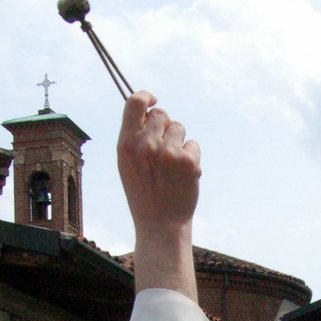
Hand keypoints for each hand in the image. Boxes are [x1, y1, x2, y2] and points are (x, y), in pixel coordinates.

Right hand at [116, 91, 199, 297]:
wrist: (161, 225)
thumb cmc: (143, 193)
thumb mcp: (127, 164)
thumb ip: (134, 137)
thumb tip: (149, 110)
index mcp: (126, 144)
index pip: (135, 102)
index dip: (146, 96)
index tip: (153, 99)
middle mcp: (147, 145)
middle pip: (161, 114)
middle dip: (164, 126)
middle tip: (163, 149)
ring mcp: (169, 152)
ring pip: (179, 127)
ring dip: (178, 141)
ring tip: (171, 165)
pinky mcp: (189, 161)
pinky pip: (193, 143)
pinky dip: (191, 156)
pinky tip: (183, 174)